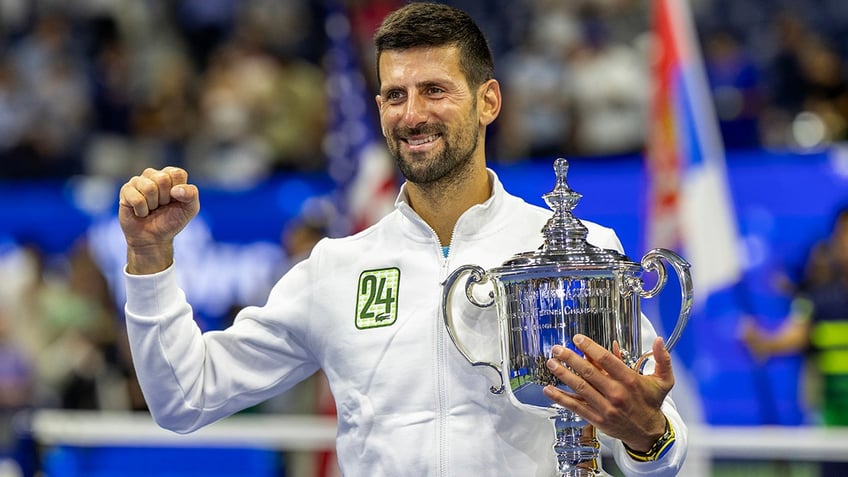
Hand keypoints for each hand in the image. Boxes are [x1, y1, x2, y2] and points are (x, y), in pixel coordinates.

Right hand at [118, 167, 199, 273]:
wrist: (154, 238)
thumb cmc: (172, 220)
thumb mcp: (190, 209)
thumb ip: (191, 194)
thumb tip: (175, 190)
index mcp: (170, 175)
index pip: (177, 174)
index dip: (179, 191)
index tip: (175, 200)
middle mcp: (153, 174)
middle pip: (162, 179)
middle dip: (165, 198)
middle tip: (162, 205)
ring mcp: (138, 181)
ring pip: (149, 188)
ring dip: (153, 205)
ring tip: (151, 208)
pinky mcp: (125, 190)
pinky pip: (137, 199)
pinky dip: (142, 211)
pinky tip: (141, 212)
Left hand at [542, 334, 672, 451]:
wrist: (649, 433)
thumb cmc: (652, 403)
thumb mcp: (663, 380)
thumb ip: (662, 359)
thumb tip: (658, 340)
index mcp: (630, 380)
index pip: (606, 359)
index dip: (590, 347)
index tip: (577, 339)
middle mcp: (616, 393)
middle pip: (588, 372)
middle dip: (570, 358)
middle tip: (557, 349)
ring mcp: (605, 407)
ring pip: (580, 388)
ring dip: (563, 374)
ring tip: (551, 363)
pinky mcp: (597, 419)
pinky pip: (576, 407)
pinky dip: (561, 398)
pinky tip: (549, 390)